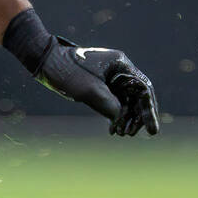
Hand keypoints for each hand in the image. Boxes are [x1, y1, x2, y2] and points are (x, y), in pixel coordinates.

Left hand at [36, 37, 158, 136]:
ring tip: (124, 134)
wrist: (46, 63)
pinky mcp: (100, 86)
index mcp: (121, 65)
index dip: (148, 110)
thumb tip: (122, 119)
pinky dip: (115, 115)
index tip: (151, 128)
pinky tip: (114, 129)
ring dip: (126, 118)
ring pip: (126, 100)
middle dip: (138, 116)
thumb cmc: (67, 71)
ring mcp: (110, 78)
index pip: (143, 88)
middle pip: (137, 96)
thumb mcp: (89, 90)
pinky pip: (114, 102)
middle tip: (135, 134)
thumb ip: (109, 104)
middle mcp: (119, 71)